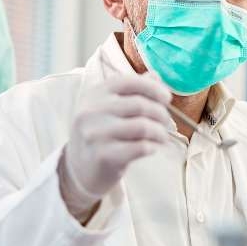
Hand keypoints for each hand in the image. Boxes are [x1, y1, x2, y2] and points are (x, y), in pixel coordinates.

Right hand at [59, 73, 171, 219]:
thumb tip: (155, 76)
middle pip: (140, 105)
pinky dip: (153, 147)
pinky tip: (152, 148)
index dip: (153, 88)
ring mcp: (96, 134)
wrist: (79, 169)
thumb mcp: (108, 108)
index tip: (166, 98)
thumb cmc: (100, 134)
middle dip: (160, 113)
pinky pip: (140, 147)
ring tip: (162, 137)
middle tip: (166, 122)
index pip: (129, 82)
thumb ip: (130, 91)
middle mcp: (92, 111)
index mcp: (95, 94)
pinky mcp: (103, 156)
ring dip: (160, 132)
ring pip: (143, 126)